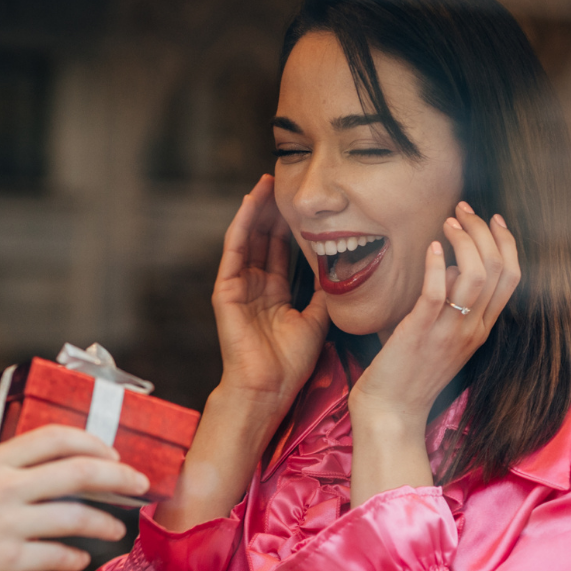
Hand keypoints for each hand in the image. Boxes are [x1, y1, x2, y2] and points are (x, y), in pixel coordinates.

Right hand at [0, 401, 141, 570]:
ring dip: (103, 523)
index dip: (92, 443)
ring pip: (76, 519)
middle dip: (118, 478)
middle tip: (138, 485)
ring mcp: (6, 526)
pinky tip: (78, 559)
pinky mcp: (6, 562)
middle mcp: (2, 489)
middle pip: (79, 473)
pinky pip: (56, 557)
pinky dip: (73, 558)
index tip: (111, 453)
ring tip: (114, 529)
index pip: (54, 439)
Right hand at [213, 175, 328, 408]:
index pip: (280, 252)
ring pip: (247, 239)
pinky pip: (233, 250)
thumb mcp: (316, 321)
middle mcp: (254, 287)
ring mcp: (238, 287)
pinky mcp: (226, 290)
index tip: (302, 205)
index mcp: (274, 295)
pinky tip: (249, 204)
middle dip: (272, 211)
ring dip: (255, 210)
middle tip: (283, 182)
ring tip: (266, 183)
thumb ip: (325, 295)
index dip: (289, 228)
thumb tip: (344, 270)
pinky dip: (241, 225)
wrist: (267, 389)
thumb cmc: (289, 364)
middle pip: (262, 239)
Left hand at [348, 204, 517, 499]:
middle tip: (463, 210)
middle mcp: (473, 329)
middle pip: (500, 270)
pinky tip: (432, 247)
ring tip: (448, 222)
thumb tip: (454, 268)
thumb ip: (453, 307)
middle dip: (486, 231)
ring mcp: (449, 332)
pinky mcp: (421, 333)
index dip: (507, 243)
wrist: (391, 413)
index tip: (493, 218)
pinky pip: (439, 292)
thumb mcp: (442, 338)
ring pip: (478, 276)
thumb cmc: (409, 374)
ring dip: (465, 241)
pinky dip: (439, 264)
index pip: (512, 278)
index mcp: (481, 329)